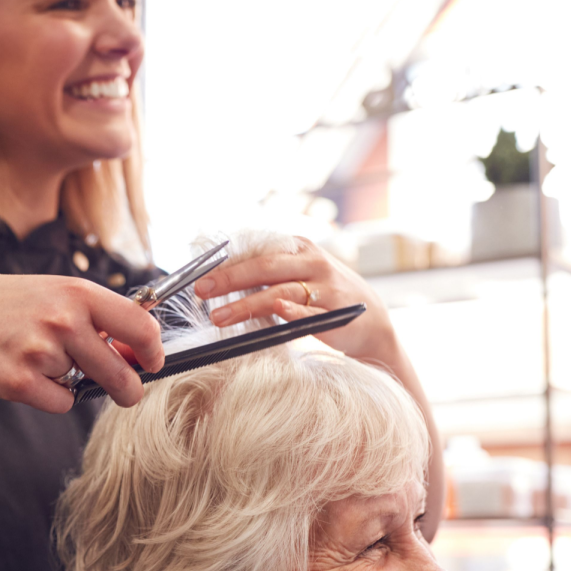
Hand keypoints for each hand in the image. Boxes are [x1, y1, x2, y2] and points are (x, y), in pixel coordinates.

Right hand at [0, 275, 164, 412]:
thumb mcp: (48, 294)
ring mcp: (41, 352)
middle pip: (121, 371)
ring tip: (36, 357)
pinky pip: (60, 403)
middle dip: (128, 388)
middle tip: (126, 392)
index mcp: (76, 291)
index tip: (151, 361)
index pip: (139, 324)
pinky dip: (50, 397)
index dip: (152, 349)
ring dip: (71, 381)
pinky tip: (23, 374)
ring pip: (85, 387)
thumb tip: (135, 351)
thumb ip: (92, 317)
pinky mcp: (20, 383)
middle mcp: (62, 320)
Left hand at [194, 238, 398, 364]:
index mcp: (299, 248)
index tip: (199, 278)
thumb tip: (219, 279)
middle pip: (264, 267)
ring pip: (279, 291)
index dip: (226, 264)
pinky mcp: (334, 312)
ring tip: (219, 316)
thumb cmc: (324, 297)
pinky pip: (309, 310)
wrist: (371, 322)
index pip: (256, 252)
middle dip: (229, 279)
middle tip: (202, 291)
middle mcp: (312, 262)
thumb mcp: (298, 275)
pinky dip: (292, 310)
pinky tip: (276, 310)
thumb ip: (266, 274)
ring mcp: (325, 286)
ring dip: (247, 304)